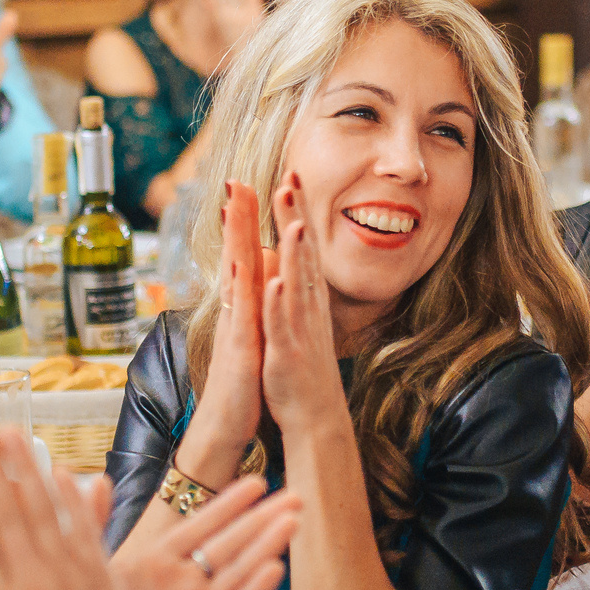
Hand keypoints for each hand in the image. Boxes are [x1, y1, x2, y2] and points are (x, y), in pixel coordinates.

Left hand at [111, 473, 298, 589]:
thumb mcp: (89, 567)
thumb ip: (93, 522)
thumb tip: (97, 480)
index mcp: (159, 560)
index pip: (201, 524)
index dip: (229, 503)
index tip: (257, 482)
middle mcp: (185, 581)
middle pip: (231, 543)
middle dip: (262, 518)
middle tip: (296, 496)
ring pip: (239, 570)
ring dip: (266, 545)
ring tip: (293, 522)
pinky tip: (275, 570)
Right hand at [174, 180, 270, 480]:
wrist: (225, 425)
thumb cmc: (239, 380)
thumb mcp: (249, 335)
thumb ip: (252, 304)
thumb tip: (260, 276)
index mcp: (242, 306)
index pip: (242, 255)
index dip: (244, 222)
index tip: (246, 186)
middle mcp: (235, 310)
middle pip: (234, 255)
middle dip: (237, 217)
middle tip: (237, 180)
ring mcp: (235, 327)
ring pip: (236, 277)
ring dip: (237, 242)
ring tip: (240, 209)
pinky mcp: (240, 350)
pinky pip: (243, 316)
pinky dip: (247, 291)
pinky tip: (249, 268)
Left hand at [260, 175, 349, 438]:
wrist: (314, 414)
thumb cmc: (302, 366)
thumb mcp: (298, 319)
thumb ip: (294, 288)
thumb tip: (289, 261)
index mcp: (305, 297)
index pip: (300, 246)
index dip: (296, 211)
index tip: (291, 176)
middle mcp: (306, 306)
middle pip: (301, 255)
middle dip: (297, 217)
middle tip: (293, 178)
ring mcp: (299, 328)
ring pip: (296, 283)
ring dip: (294, 252)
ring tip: (292, 220)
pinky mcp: (288, 352)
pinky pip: (283, 325)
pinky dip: (279, 303)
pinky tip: (275, 281)